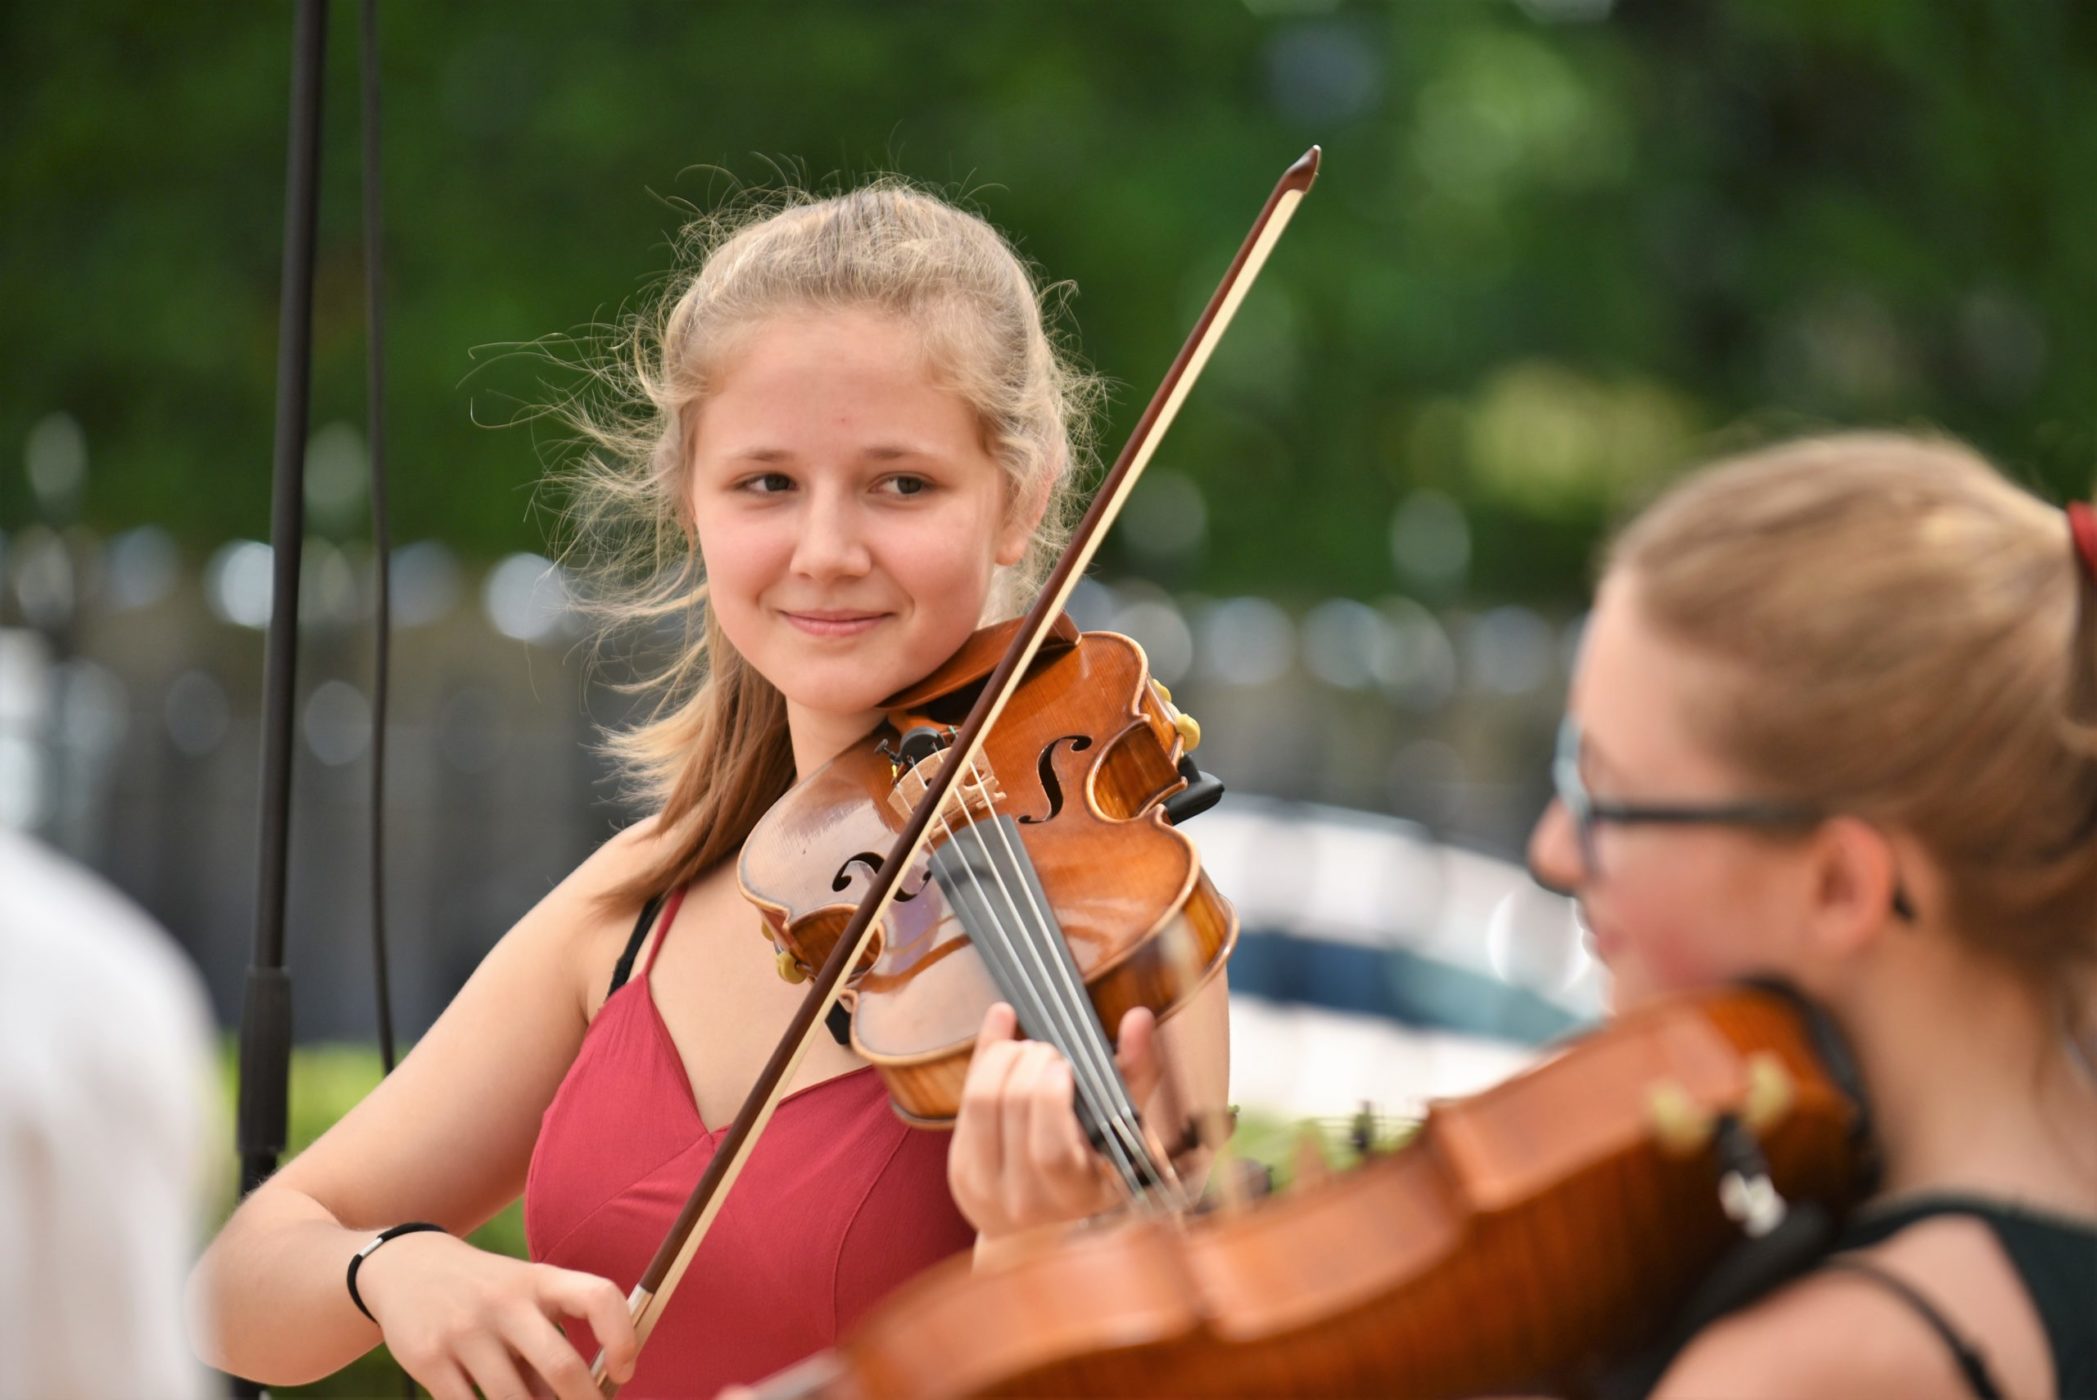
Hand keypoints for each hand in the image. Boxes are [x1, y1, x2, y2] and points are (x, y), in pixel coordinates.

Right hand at [355, 1230, 637, 1399]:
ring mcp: (465, 1329)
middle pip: (561, 1366)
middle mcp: (506, 1301)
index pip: (599, 1298)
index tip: (623, 1373)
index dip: (622, 1338)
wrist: (407, 1267)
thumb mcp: (523, 1298)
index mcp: (541, 1280)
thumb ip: (550, 1345)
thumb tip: (576, 1398)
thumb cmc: (486, 1293)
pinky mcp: (428, 1357)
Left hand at [947, 1001, 1163, 1241]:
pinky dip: (982, 1062)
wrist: (1041, 1233)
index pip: (1050, 1149)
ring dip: (1002, 1058)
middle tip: (1048, 1049)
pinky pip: (963, 1105)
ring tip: (1025, 1050)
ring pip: (980, 1102)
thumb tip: (1139, 1017)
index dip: (1049, 1096)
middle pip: (1012, 1108)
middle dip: (1029, 1061)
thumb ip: (1135, 1073)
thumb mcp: (1121, 1133)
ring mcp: (986, 1189)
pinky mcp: (959, 1173)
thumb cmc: (1093, 1172)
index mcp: (1076, 1195)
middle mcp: (1026, 1201)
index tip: (1064, 1065)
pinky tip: (1002, 1039)